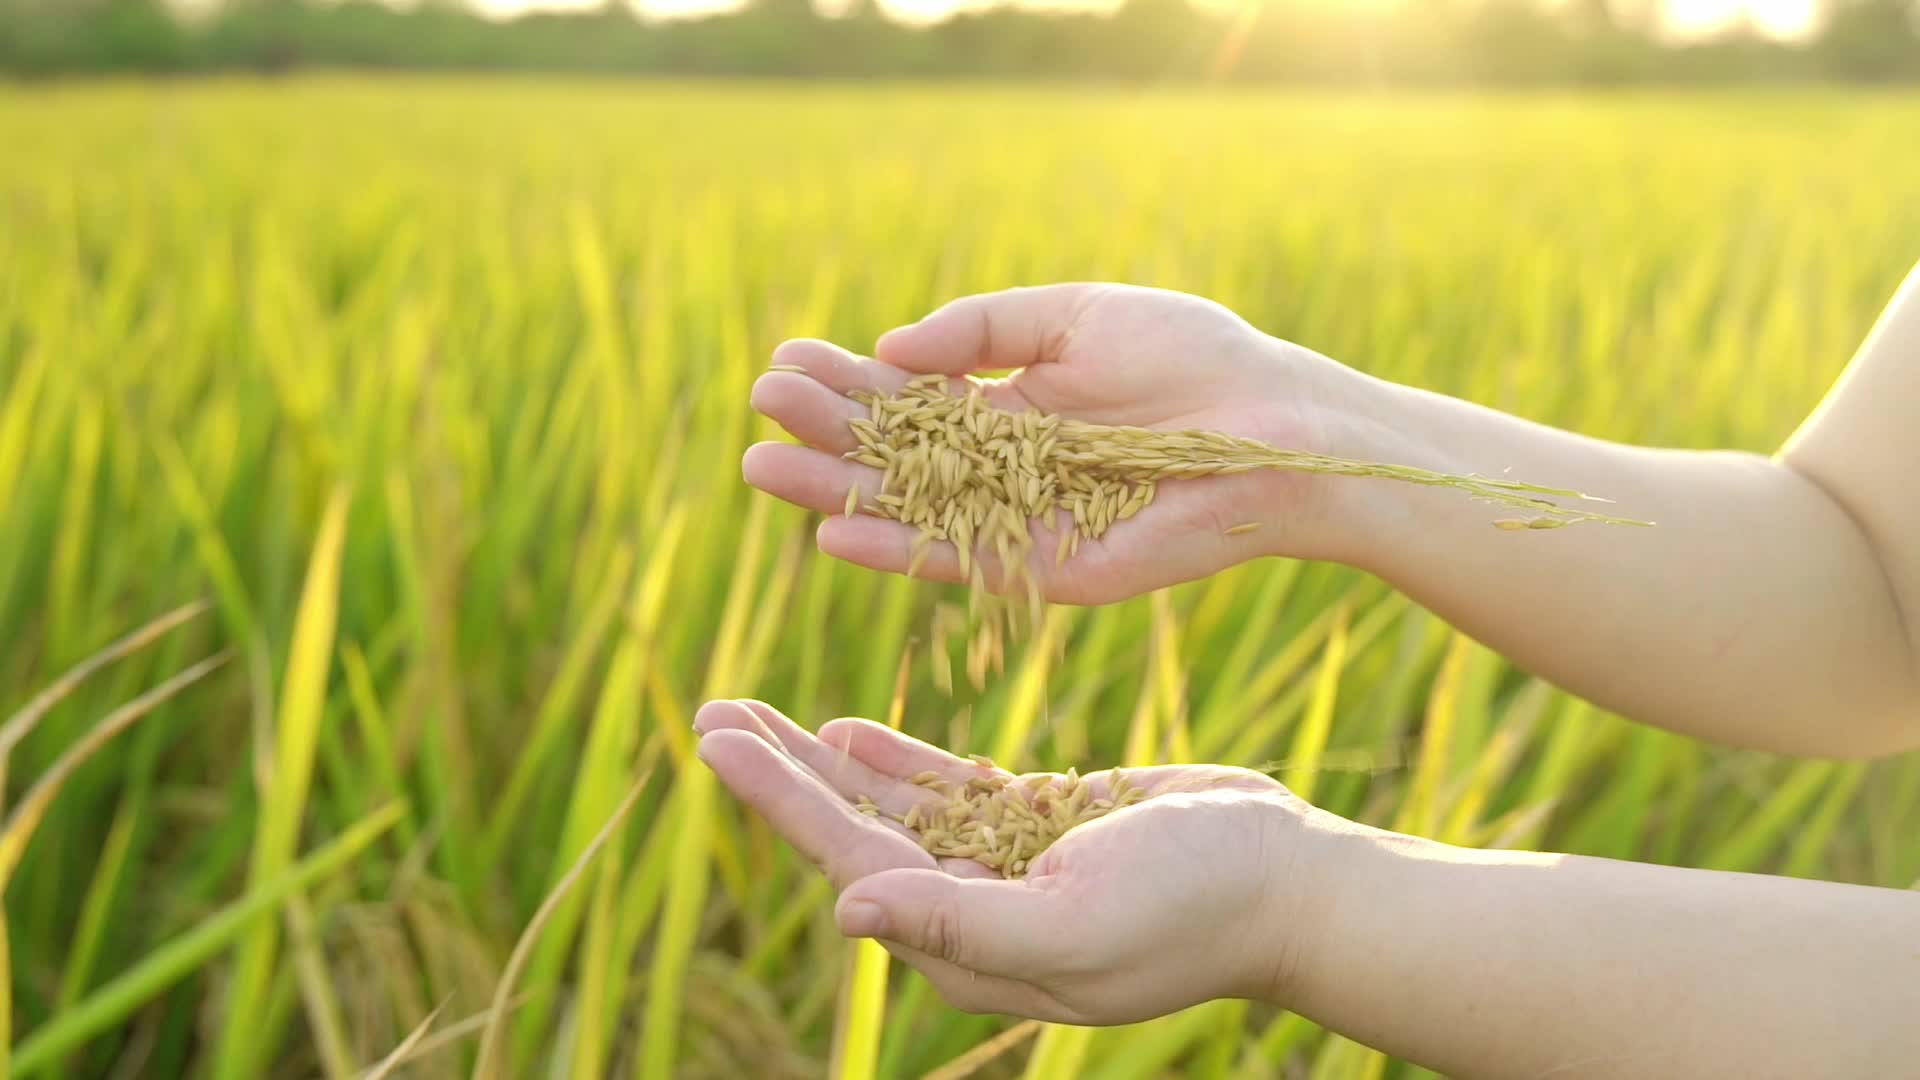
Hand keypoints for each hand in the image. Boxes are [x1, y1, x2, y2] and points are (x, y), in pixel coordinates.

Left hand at [693, 698, 1320, 1023]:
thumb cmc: (1197, 906)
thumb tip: (845, 914)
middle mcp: (972, 913)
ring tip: (754, 711)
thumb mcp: (1078, 921)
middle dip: (780, 776)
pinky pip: (946, 793)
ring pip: (889, 810)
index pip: (850, 865)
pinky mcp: (1038, 829)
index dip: (780, 802)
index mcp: (970, 946)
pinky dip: (894, 765)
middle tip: (713, 710)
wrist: (1291, 881)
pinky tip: (845, 733)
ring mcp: (1004, 869)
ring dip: (822, 764)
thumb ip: (960, 922)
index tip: (718, 741)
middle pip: (852, 835)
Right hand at [744, 283, 1377, 602]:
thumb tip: (894, 349)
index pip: (909, 398)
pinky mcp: (1049, 567)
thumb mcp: (1074, 315)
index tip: (787, 361)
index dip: (849, 381)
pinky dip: (898, 549)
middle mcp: (1006, 468)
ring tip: (764, 468)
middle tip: (758, 411)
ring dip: (835, 493)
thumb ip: (985, 328)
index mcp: (1011, 406)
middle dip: (826, 432)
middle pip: (896, 455)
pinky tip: (834, 529)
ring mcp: (1022, 520)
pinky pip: (962, 561)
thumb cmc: (1193, 358)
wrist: (1278, 427)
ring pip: (910, 511)